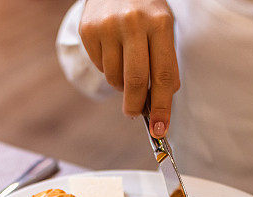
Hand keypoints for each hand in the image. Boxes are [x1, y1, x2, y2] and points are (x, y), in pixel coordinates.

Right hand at [79, 0, 178, 137]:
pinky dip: (108, 68)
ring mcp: (108, 26)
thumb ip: (164, 63)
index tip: (160, 129)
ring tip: (126, 65)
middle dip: (136, 106)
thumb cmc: (145, 10)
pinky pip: (99, 66)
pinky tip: (113, 50)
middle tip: (135, 114)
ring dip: (122, 84)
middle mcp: (133, 23)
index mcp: (160, 23)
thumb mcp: (163, 28)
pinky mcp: (88, 30)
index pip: (164, 76)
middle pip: (135, 82)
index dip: (163, 107)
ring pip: (114, 78)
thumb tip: (160, 102)